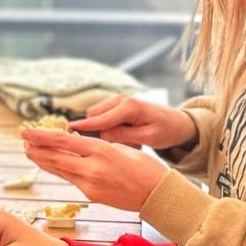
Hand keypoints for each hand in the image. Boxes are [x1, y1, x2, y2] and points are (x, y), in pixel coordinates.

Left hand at [21, 129, 167, 211]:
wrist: (159, 195)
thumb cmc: (146, 168)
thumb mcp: (121, 148)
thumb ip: (97, 146)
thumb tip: (77, 144)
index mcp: (101, 151)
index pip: (63, 142)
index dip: (41, 136)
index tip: (26, 131)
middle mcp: (92, 168)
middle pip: (55, 157)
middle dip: (36, 149)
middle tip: (22, 140)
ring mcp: (90, 184)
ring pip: (60, 170)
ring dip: (43, 160)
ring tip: (30, 151)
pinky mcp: (91, 195)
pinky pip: (70, 179)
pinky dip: (59, 170)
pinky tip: (51, 165)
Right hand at [70, 96, 197, 151]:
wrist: (177, 122)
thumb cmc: (166, 130)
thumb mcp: (149, 137)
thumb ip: (125, 136)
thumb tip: (102, 136)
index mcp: (130, 106)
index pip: (101, 118)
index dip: (84, 127)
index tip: (67, 132)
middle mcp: (121, 99)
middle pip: (94, 115)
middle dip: (98, 132)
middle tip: (117, 146)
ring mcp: (118, 100)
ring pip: (96, 116)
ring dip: (104, 130)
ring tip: (126, 140)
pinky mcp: (117, 105)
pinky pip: (103, 117)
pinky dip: (108, 127)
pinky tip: (125, 135)